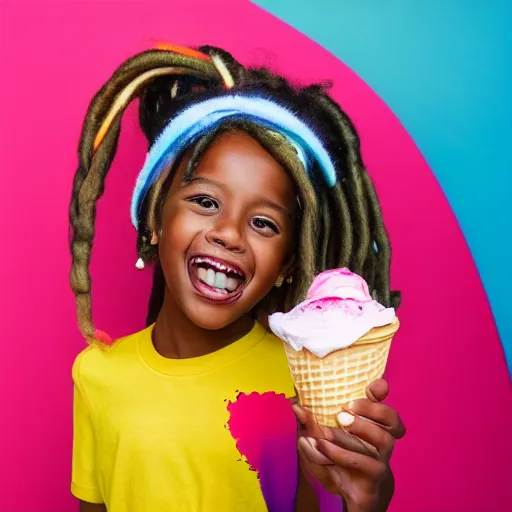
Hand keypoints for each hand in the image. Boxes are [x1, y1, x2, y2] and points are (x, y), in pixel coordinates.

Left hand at [294, 379, 405, 511]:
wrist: (355, 498)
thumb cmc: (341, 461)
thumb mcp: (324, 440)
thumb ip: (312, 422)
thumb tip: (295, 405)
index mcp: (374, 428)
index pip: (384, 406)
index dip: (381, 395)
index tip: (373, 386)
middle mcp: (383, 442)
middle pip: (392, 422)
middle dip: (373, 409)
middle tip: (345, 407)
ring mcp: (381, 460)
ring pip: (383, 440)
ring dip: (359, 428)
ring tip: (328, 428)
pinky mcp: (374, 479)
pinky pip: (364, 464)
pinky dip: (340, 453)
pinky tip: (322, 446)